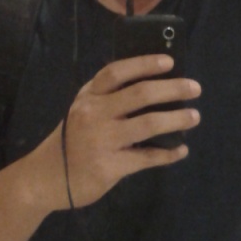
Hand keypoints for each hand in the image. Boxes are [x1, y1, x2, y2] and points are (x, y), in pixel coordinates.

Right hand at [49, 54, 200, 209]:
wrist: (45, 178)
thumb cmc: (72, 140)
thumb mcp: (83, 111)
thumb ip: (109, 99)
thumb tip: (156, 87)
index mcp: (89, 96)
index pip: (117, 71)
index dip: (145, 64)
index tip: (170, 62)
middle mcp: (94, 114)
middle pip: (140, 94)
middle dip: (173, 89)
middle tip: (195, 88)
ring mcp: (102, 140)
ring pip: (149, 124)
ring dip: (177, 119)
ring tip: (194, 117)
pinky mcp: (109, 166)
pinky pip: (147, 157)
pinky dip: (168, 154)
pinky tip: (181, 151)